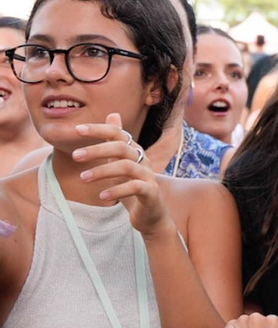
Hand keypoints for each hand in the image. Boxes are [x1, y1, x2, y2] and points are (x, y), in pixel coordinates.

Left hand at [74, 113, 170, 235]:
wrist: (152, 214)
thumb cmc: (133, 186)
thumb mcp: (122, 162)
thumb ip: (115, 141)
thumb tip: (112, 114)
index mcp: (134, 152)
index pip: (118, 133)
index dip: (98, 129)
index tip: (76, 130)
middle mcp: (143, 160)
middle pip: (122, 147)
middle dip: (97, 149)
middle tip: (75, 156)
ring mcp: (149, 176)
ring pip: (127, 166)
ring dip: (102, 170)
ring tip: (83, 178)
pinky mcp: (151, 193)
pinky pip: (135, 187)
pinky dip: (117, 190)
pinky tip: (101, 196)